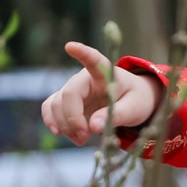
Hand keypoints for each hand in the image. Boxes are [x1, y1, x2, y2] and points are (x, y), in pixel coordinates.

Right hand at [39, 41, 161, 145]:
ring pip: (56, 104)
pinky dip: (52, 122)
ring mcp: (73, 89)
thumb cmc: (135, 100)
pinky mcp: (66, 102)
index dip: (82, 53)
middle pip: (69, 94)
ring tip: (81, 140)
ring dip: (65, 125)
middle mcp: (85, 78)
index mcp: (106, 74)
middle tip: (84, 138)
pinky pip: (50, 108)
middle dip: (72, 119)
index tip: (70, 46)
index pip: (94, 60)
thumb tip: (93, 126)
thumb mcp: (135, 108)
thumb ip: (116, 115)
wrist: (132, 103)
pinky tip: (58, 133)